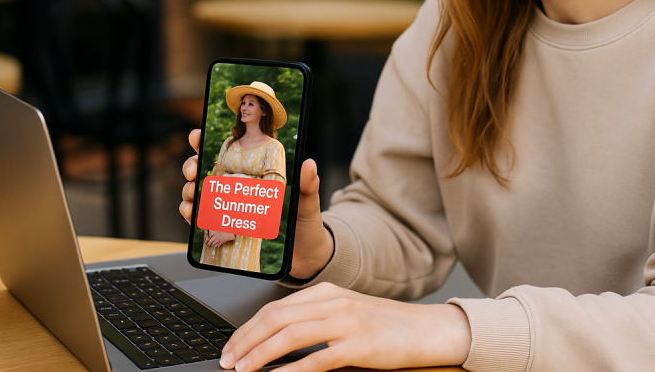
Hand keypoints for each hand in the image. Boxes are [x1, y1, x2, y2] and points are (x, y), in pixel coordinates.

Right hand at [180, 129, 333, 279]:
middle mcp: (237, 188)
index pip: (227, 152)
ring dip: (188, 189)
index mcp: (254, 174)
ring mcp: (227, 207)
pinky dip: (190, 212)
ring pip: (197, 191)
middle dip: (191, 164)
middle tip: (194, 170)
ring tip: (192, 192)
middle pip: (204, 169)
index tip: (197, 136)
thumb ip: (308, 185)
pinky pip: (200, 217)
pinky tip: (192, 212)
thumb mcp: (307, 203)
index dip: (207, 142)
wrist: (304, 258)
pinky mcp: (223, 228)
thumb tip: (309, 164)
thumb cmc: (305, 227)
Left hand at [218, 282, 471, 371]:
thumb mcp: (345, 313)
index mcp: (326, 292)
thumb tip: (276, 339)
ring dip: (261, 354)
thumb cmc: (385, 326)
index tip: (230, 347)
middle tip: (228, 361)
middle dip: (245, 341)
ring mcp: (347, 322)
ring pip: (291, 335)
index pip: (274, 308)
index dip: (246, 328)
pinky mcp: (361, 345)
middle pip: (276, 318)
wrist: (426, 330)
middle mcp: (333, 302)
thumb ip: (314, 319)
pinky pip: (319, 358)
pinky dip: (294, 370)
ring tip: (243, 370)